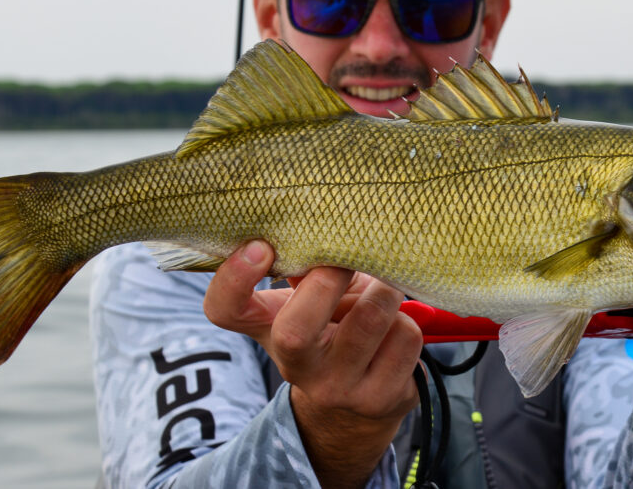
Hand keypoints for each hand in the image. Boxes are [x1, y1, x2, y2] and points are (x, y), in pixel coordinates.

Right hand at [203, 241, 422, 488]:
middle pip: (296, 328)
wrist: (359, 404)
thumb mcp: (310, 299)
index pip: (225, 310)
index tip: (260, 245)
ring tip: (384, 289)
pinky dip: (407, 319)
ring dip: (386, 290)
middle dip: (334, 277)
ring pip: (372, 317)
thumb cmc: (334, 325)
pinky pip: (405, 336)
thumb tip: (325, 228)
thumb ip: (306, 268)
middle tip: (354, 258)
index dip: (232, 278)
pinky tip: (397, 327)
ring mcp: (336, 389)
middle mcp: (295, 367)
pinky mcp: (380, 400)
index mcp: (269, 329)